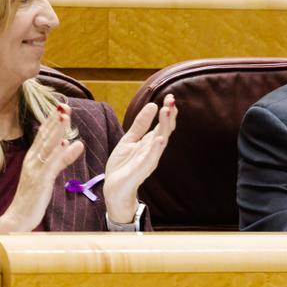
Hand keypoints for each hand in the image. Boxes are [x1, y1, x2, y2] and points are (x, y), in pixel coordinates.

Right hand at [0, 103, 83, 232]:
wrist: (18, 218)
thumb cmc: (33, 198)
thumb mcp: (49, 175)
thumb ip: (62, 159)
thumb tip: (73, 144)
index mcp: (33, 159)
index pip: (43, 136)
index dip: (52, 120)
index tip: (61, 106)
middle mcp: (32, 161)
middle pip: (44, 136)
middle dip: (55, 120)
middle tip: (64, 104)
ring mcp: (35, 170)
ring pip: (47, 146)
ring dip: (56, 130)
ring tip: (65, 116)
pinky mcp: (40, 181)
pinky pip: (51, 164)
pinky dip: (60, 153)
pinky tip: (68, 143)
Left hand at [103, 94, 176, 223]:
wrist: (115, 189)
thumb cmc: (123, 166)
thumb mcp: (129, 140)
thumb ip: (140, 124)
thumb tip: (152, 105)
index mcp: (150, 142)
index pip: (163, 124)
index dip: (168, 111)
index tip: (170, 97)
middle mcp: (153, 150)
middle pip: (164, 130)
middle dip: (169, 116)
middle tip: (172, 100)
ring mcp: (148, 160)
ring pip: (160, 141)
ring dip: (164, 127)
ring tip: (167, 112)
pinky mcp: (141, 170)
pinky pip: (151, 158)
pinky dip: (156, 149)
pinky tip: (160, 139)